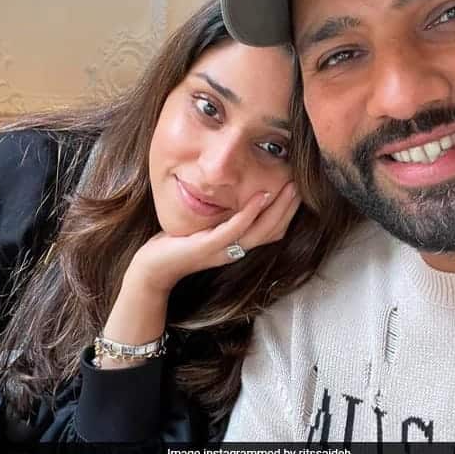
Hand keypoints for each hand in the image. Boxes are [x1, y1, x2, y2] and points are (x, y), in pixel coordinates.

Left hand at [126, 181, 299, 293]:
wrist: (151, 269)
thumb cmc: (176, 246)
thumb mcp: (206, 229)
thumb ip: (223, 217)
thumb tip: (236, 194)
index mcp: (237, 247)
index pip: (273, 231)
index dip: (288, 213)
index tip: (299, 190)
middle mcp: (235, 251)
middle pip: (273, 231)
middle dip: (290, 208)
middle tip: (302, 184)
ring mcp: (223, 250)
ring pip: (260, 231)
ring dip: (278, 208)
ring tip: (290, 187)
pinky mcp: (207, 247)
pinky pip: (234, 230)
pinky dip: (249, 213)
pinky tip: (259, 197)